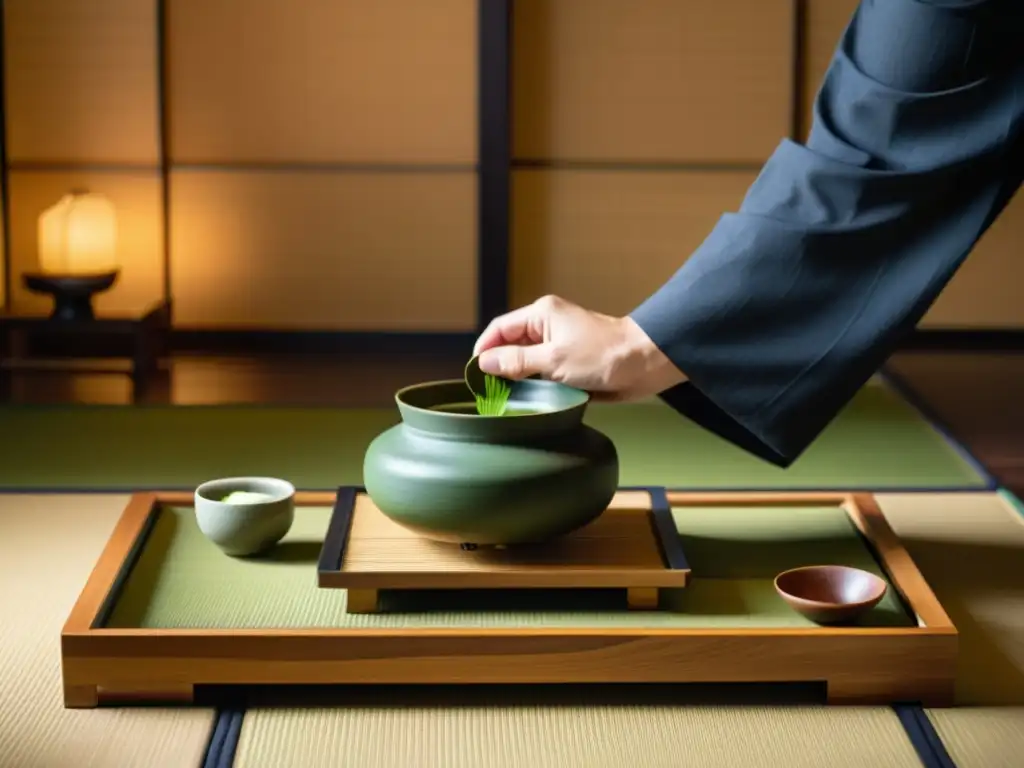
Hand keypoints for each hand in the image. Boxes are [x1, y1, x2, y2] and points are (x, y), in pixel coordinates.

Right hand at [472, 295, 686, 400]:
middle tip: (490, 392)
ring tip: (509, 399)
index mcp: (541, 314)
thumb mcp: (553, 360)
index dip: (484, 350)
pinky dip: (537, 386)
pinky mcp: (571, 363)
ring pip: (526, 362)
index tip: (475, 374)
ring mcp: (559, 345)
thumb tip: (485, 362)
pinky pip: (544, 374)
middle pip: (511, 346)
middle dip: (500, 367)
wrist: (644, 363)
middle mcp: (548, 326)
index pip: (499, 329)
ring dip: (519, 379)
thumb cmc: (603, 355)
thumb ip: (517, 362)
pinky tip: (533, 400)